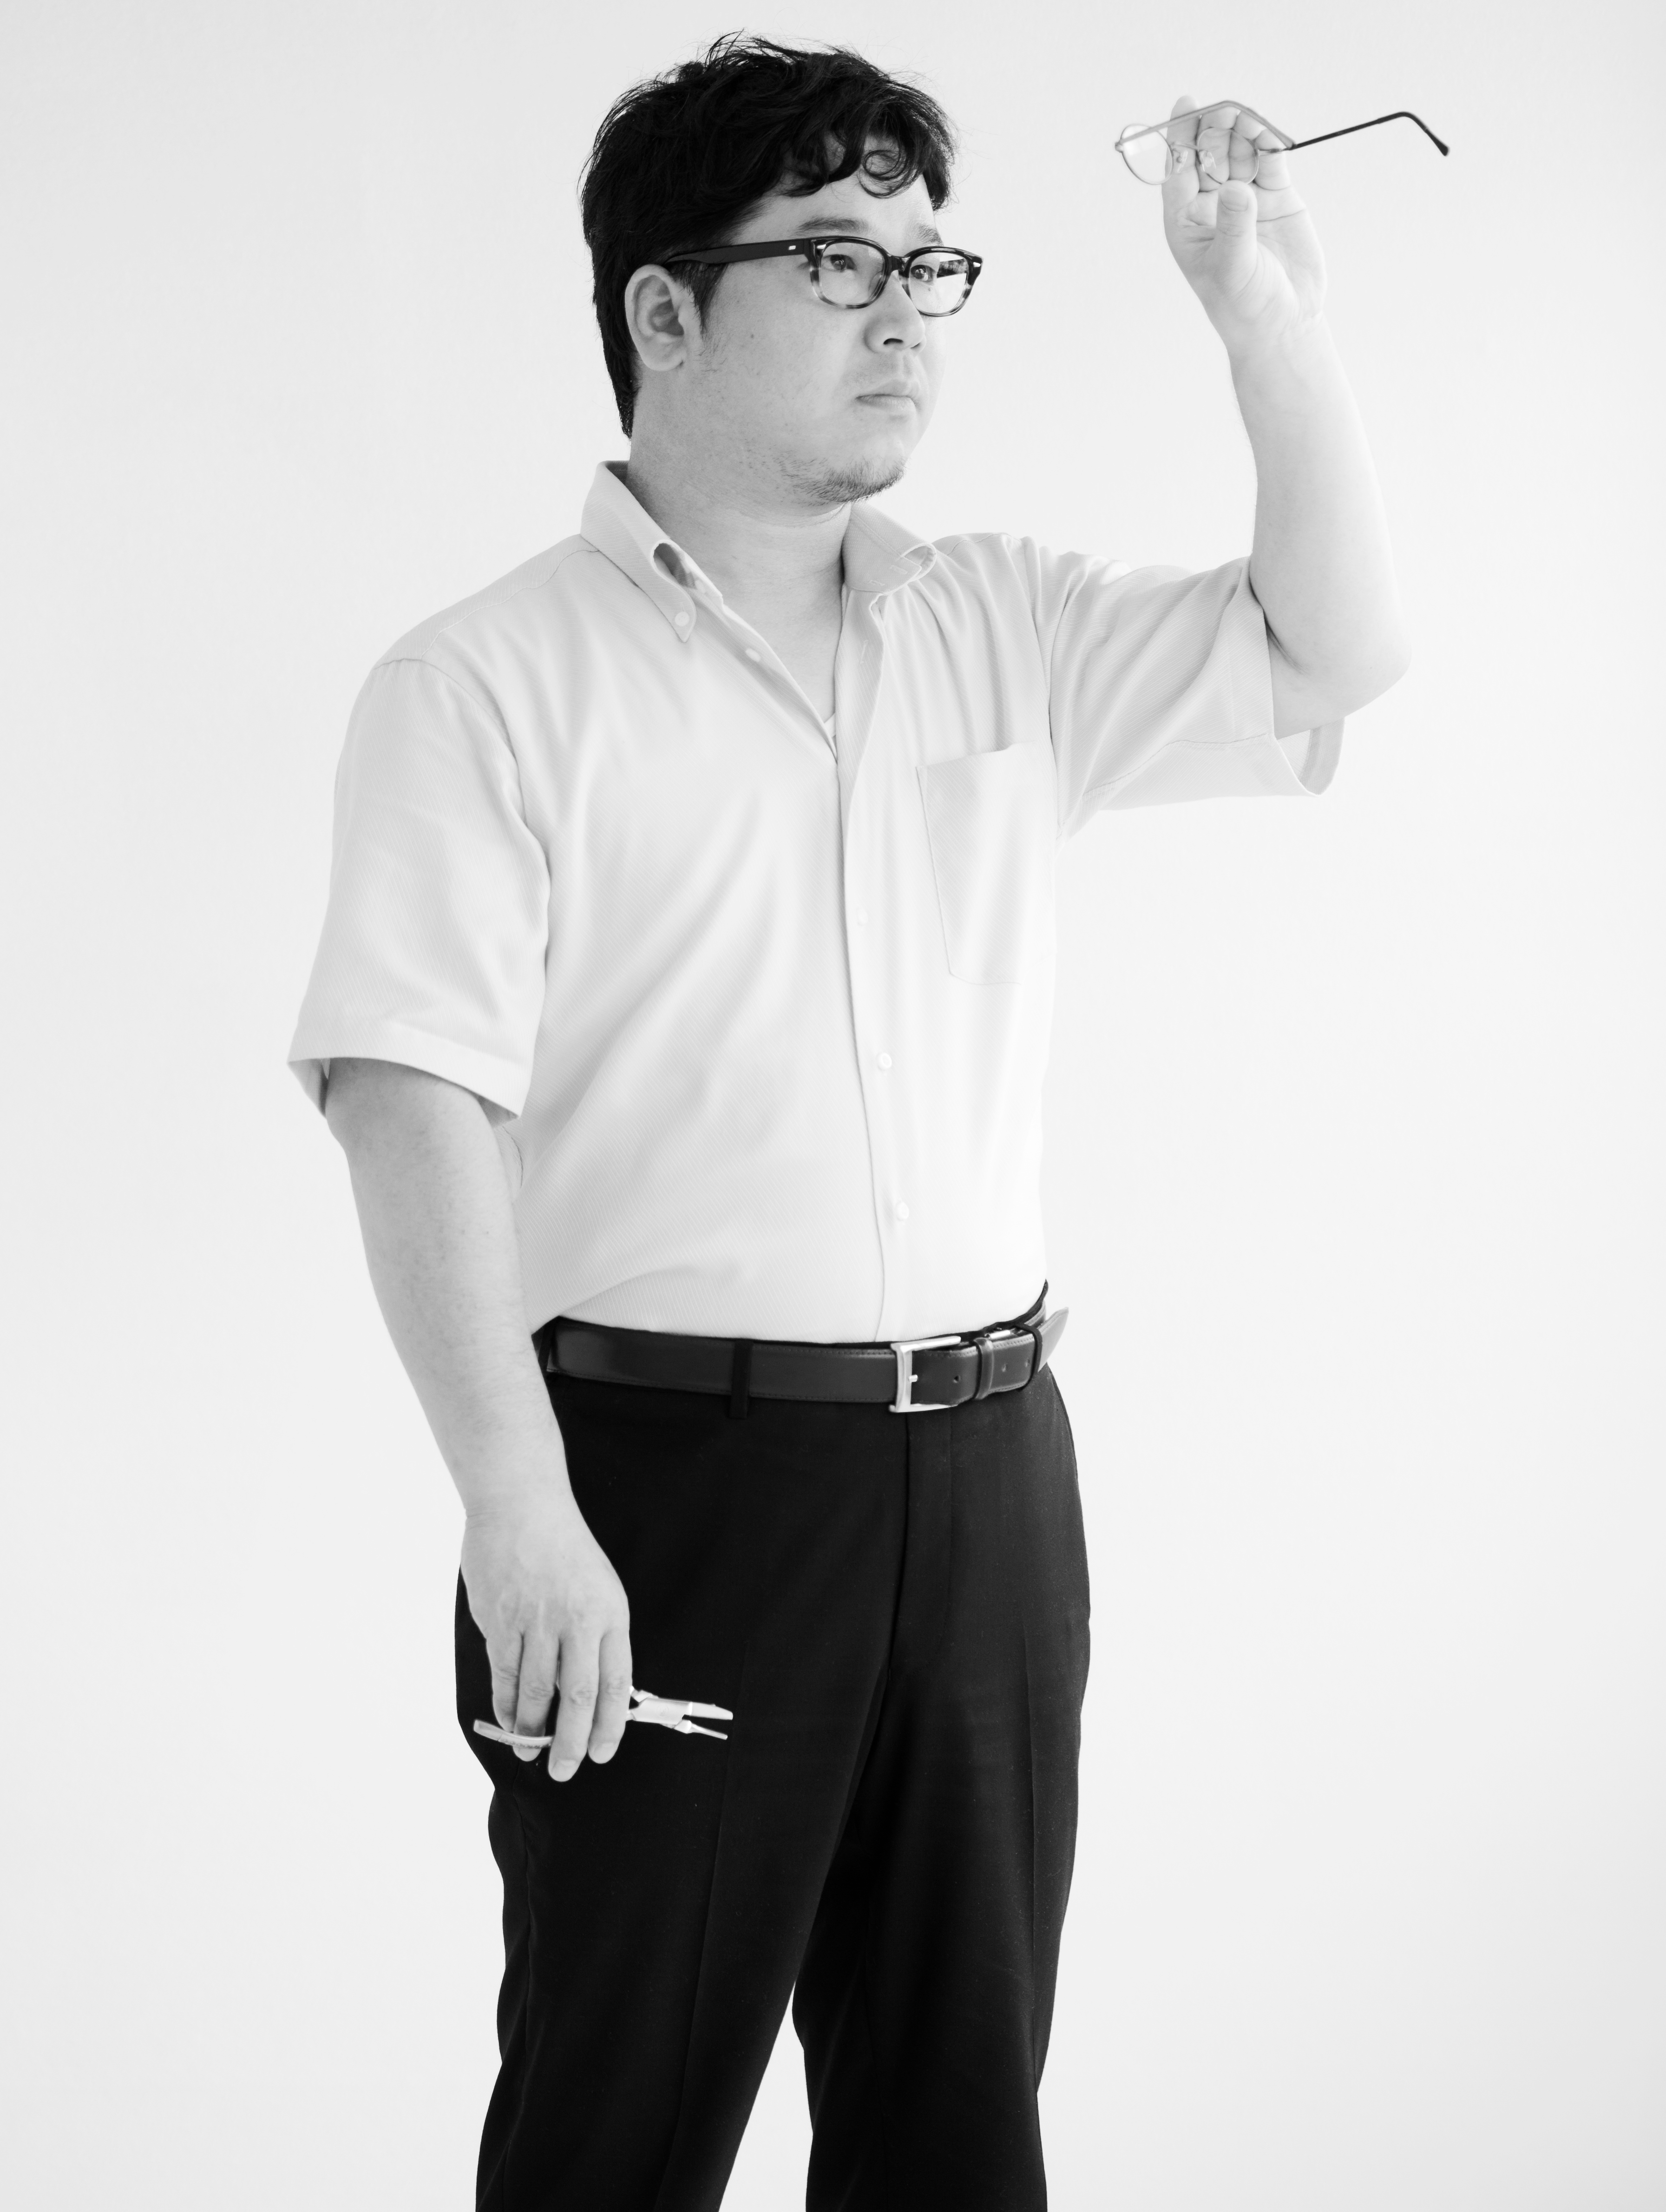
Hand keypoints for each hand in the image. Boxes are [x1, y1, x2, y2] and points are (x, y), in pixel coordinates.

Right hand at [462, 1485, 632, 1782]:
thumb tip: (599, 1693)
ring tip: (531, 1751)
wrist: (522, 1502)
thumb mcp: (601, 1587)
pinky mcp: (500, 1620)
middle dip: (571, 1744)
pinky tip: (507, 1722)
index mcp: (609, 1613)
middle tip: (566, 1773)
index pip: (616, 1683)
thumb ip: (600, 1637)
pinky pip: (504, 1675)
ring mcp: (535, 1621)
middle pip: (577, 1698)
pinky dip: (505, 1705)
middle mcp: (575, 1621)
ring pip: (535, 1693)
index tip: (602, 1753)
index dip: (610, 1725)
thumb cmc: (565, 1547)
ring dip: (532, 1731)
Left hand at [1159, 94, 1326, 358]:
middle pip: (1209, 154)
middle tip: (1226, 112)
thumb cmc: (1245, 305)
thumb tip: (1236, 189)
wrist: (1285, 323)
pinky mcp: (1277, 198)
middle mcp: (1213, 206)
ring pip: (1239, 152)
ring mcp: (1246, 199)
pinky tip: (1268, 133)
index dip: (1181, 137)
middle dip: (1215, 130)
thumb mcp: (1233, 268)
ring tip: (1246, 118)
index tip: (1187, 104)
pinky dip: (1269, 144)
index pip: (1179, 171)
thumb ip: (1234, 226)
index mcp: (1187, 223)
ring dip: (1242, 132)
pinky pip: (1269, 161)